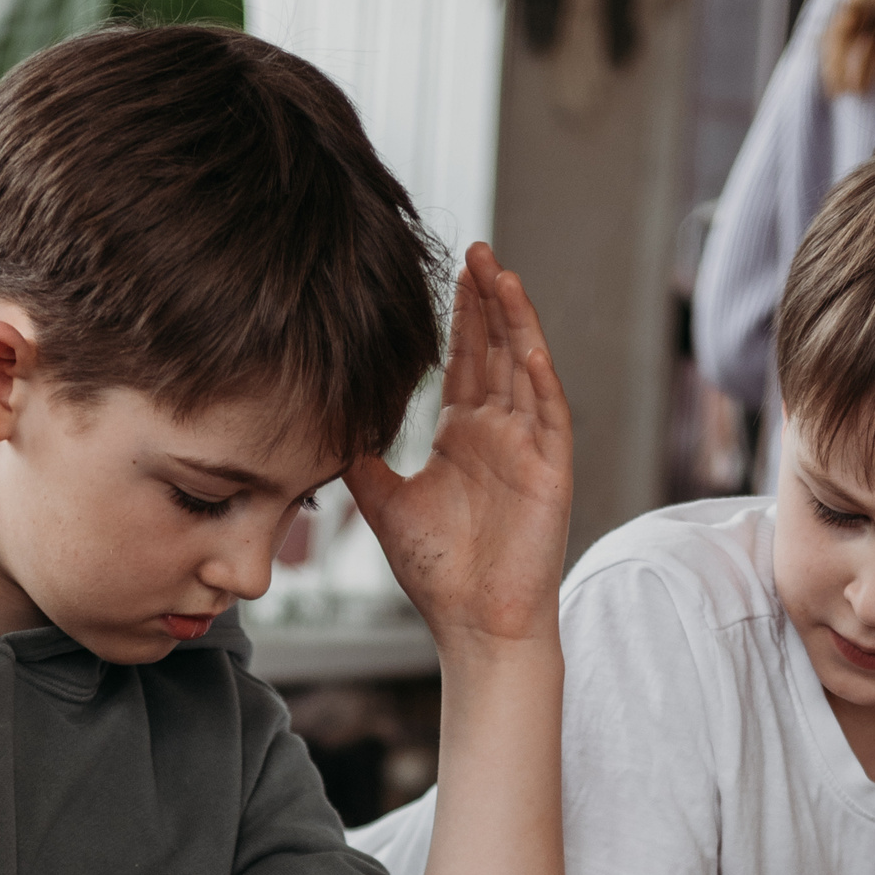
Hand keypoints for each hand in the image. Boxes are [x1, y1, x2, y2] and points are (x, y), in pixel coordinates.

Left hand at [345, 244, 572, 652]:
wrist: (473, 624)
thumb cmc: (436, 573)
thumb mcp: (385, 503)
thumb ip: (361, 458)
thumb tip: (323, 419)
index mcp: (464, 438)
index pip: (464, 362)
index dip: (458, 317)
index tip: (449, 272)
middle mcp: (499, 433)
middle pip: (495, 350)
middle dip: (486, 300)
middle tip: (474, 250)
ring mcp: (528, 447)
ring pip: (523, 367)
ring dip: (514, 321)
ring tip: (499, 272)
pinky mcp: (550, 470)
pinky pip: (548, 411)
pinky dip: (537, 373)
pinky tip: (524, 338)